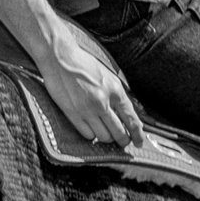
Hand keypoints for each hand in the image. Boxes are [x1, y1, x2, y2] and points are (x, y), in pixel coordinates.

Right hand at [40, 18, 144, 148]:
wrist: (60, 58)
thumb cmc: (84, 64)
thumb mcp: (108, 76)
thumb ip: (117, 95)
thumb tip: (126, 115)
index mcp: (115, 90)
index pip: (131, 119)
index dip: (137, 134)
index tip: (138, 142)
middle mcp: (103, 101)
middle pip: (119, 132)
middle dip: (123, 140)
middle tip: (122, 142)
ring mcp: (87, 109)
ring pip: (103, 136)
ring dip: (106, 138)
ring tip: (105, 133)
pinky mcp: (73, 114)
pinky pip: (87, 134)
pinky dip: (91, 135)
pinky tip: (91, 128)